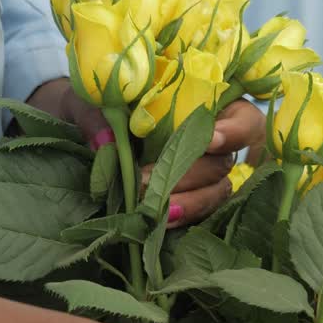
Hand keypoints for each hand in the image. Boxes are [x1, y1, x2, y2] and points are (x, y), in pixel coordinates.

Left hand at [28, 80, 265, 226]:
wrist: (79, 124)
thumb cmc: (98, 102)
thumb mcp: (91, 98)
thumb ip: (95, 112)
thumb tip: (105, 141)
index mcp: (204, 102)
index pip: (243, 118)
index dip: (234, 131)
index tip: (210, 139)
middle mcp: (211, 138)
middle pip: (225, 162)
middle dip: (190, 174)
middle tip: (147, 181)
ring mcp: (201, 171)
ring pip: (217, 191)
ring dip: (189, 202)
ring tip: (158, 211)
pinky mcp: (185, 196)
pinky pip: (200, 212)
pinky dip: (182, 217)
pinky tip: (159, 225)